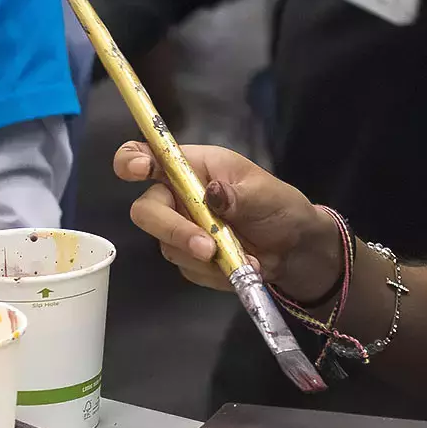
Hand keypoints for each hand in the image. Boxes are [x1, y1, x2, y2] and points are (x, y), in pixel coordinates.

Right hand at [114, 142, 343, 299]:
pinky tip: (240, 267)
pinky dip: (215, 273)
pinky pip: (188, 269)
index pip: (148, 154)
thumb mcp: (265, 194)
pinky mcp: (189, 259)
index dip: (132, 160)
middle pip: (146, 211)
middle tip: (206, 247)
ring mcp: (181, 228)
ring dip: (203, 258)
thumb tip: (213, 193)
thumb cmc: (278, 206)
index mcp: (194, 167)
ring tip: (245, 258)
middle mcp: (179, 196)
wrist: (294, 248)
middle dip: (174, 230)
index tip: (140, 169)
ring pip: (167, 245)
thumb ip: (239, 194)